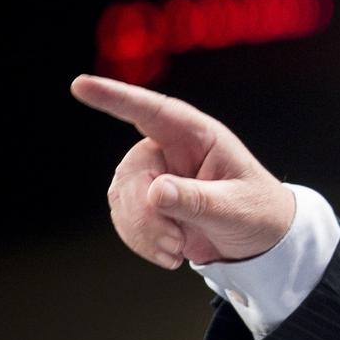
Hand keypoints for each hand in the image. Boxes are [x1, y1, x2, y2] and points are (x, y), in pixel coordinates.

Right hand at [70, 74, 295, 267]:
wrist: (258, 240)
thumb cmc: (257, 211)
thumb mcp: (236, 208)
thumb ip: (198, 200)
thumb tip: (155, 192)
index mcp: (199, 137)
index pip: (153, 111)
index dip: (117, 97)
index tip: (81, 85)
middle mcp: (171, 149)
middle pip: (132, 172)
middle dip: (145, 215)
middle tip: (176, 244)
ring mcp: (155, 173)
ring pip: (122, 197)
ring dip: (144, 231)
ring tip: (178, 250)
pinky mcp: (145, 200)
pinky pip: (124, 217)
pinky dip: (142, 241)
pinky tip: (171, 254)